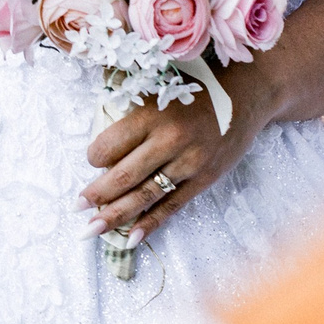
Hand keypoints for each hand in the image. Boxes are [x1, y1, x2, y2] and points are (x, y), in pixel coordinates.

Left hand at [80, 82, 259, 241]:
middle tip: (77, 207)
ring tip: (91, 230)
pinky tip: (129, 238)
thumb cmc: (196, 86)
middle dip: (96, 195)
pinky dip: (149, 223)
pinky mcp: (204, 179)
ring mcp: (189, 163)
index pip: (110, 146)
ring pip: (144, 196)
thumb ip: (130, 106)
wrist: (246, 93)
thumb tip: (98, 129)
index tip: (92, 159)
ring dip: (115, 215)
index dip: (94, 156)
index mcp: (153, 114)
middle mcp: (170, 140)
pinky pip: (172, 206)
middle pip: (123, 176)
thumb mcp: (159, 85)